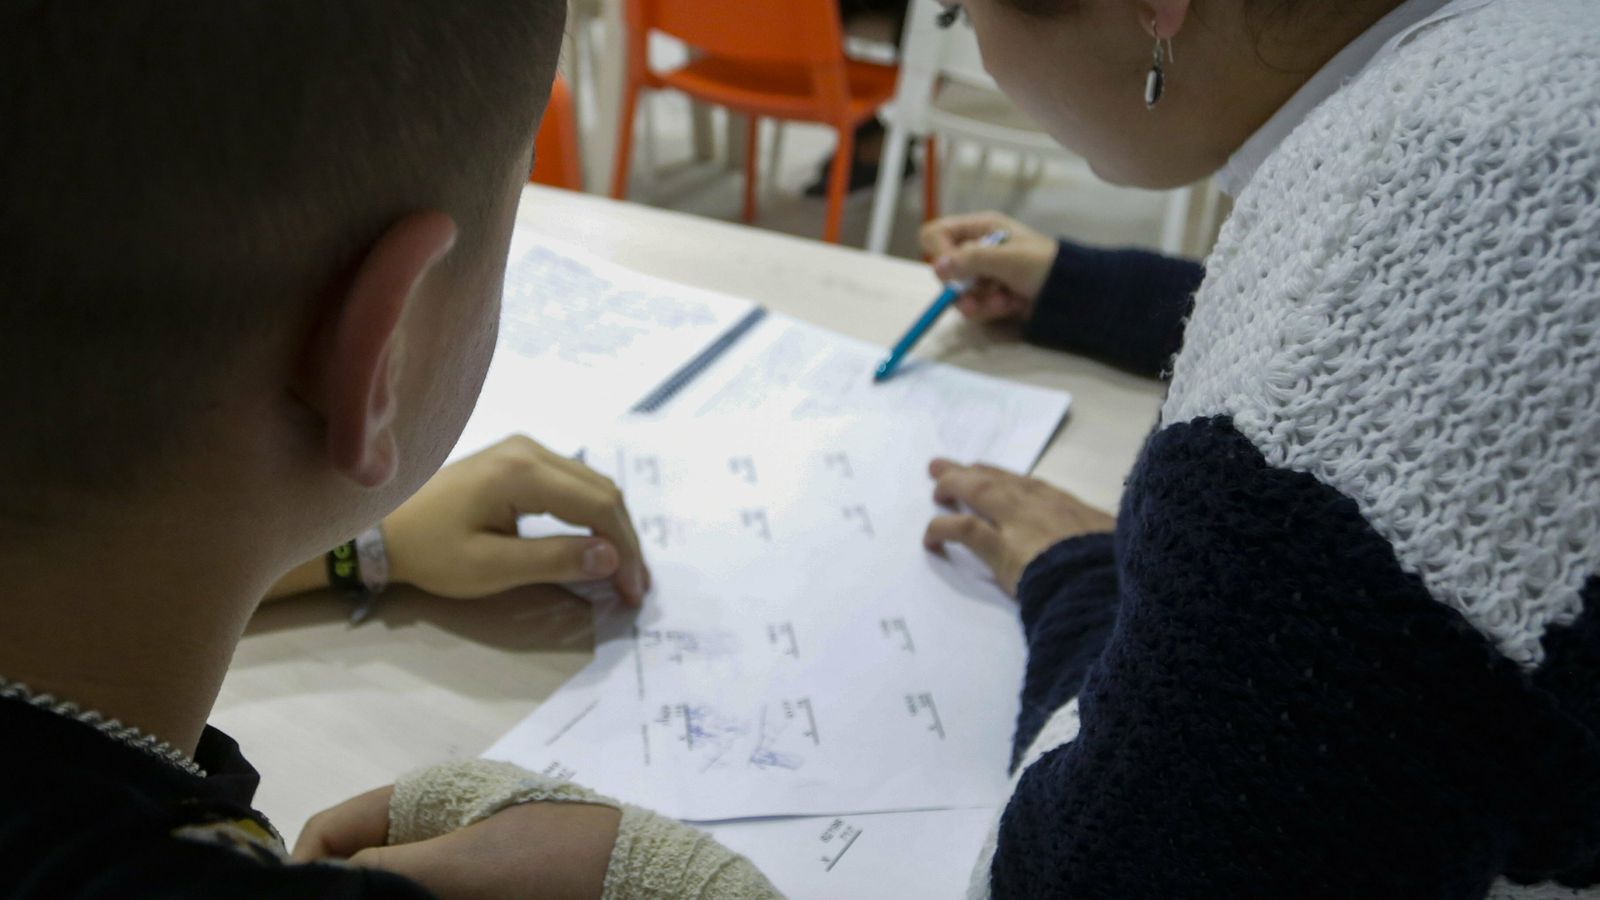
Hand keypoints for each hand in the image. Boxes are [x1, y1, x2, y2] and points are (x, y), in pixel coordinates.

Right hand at [294, 786, 618, 899]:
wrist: (645, 883)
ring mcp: (463, 864)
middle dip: (350, 894)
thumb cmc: (553, 863)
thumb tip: (314, 880)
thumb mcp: (465, 865)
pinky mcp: (490, 890)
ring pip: (398, 888)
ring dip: (385, 899)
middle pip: (360, 867)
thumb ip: (384, 872)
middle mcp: (436, 828)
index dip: (306, 867)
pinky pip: (439, 894)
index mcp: (425, 798)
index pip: (333, 827)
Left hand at [384, 435, 649, 604]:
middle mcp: (530, 449)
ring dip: (612, 527)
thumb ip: (553, 561)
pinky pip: (574, 483)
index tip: (634, 591)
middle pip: (603, 490)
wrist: (384, 526)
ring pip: (593, 485)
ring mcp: (526, 449)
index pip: (597, 506)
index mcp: (522, 471)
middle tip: (635, 587)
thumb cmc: (431, 550)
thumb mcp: (490, 567)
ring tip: (622, 571)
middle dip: (625, 540)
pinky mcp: (521, 458)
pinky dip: (593, 515)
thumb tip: (611, 558)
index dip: (624, 549)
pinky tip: (596, 544)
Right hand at [919, 212, 1057, 324]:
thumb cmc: (1045, 265)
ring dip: (980, 302)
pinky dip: (990, 310)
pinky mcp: (988, 297)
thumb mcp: (1008, 258)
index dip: (938, 252)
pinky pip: (973, 308)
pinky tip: (1010, 306)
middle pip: (944, 270)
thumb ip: (971, 260)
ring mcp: (982, 275)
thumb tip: (937, 268)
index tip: (950, 271)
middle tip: (980, 294)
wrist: (1074, 294)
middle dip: (963, 286)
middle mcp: (976, 249)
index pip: (936, 234)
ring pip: (957, 294)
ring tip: (1005, 301)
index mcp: (980, 228)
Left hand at [922, 459, 1113, 595]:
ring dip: (954, 485)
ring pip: (979, 492)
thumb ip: (1100, 541)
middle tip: (947, 466)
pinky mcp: (1002, 546)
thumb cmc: (1118, 572)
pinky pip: (963, 529)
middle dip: (972, 472)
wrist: (1110, 587)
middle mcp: (1042, 505)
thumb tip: (1099, 547)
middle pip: (1000, 480)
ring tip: (936, 486)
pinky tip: (930, 537)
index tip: (990, 473)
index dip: (1007, 480)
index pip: (1031, 487)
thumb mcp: (1117, 546)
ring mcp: (1020, 522)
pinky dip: (943, 529)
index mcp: (1071, 507)